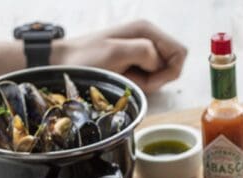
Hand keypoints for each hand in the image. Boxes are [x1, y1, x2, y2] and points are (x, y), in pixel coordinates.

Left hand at [54, 20, 187, 91]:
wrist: (63, 62)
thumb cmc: (85, 58)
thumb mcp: (115, 52)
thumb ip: (143, 51)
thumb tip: (158, 61)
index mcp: (146, 30)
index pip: (180, 53)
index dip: (169, 71)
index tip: (148, 78)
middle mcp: (147, 37)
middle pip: (172, 64)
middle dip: (158, 77)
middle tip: (135, 79)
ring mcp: (141, 49)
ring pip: (161, 73)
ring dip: (147, 81)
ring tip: (125, 77)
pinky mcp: (135, 61)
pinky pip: (150, 76)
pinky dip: (140, 82)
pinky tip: (124, 78)